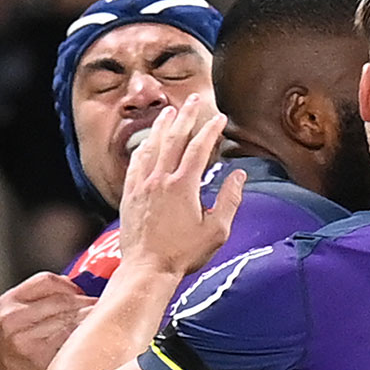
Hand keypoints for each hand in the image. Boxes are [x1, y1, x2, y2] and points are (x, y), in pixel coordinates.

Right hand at [0, 273, 94, 369]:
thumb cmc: (13, 356)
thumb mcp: (14, 321)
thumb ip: (39, 303)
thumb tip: (79, 291)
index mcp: (8, 303)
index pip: (47, 281)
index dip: (71, 286)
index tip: (83, 294)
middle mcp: (13, 317)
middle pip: (64, 299)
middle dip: (87, 303)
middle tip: (102, 309)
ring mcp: (25, 336)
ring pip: (71, 317)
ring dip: (91, 318)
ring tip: (100, 324)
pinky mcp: (39, 355)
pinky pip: (72, 337)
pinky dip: (86, 335)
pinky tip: (91, 339)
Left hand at [120, 98, 244, 276]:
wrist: (147, 269)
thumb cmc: (183, 254)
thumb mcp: (216, 231)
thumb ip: (229, 200)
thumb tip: (239, 177)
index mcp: (183, 185)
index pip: (199, 148)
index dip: (210, 130)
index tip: (219, 118)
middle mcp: (160, 179)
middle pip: (174, 138)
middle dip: (185, 116)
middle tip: (193, 100)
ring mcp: (142, 185)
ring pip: (152, 146)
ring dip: (162, 126)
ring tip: (168, 111)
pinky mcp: (130, 195)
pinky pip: (136, 163)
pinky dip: (143, 147)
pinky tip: (147, 142)